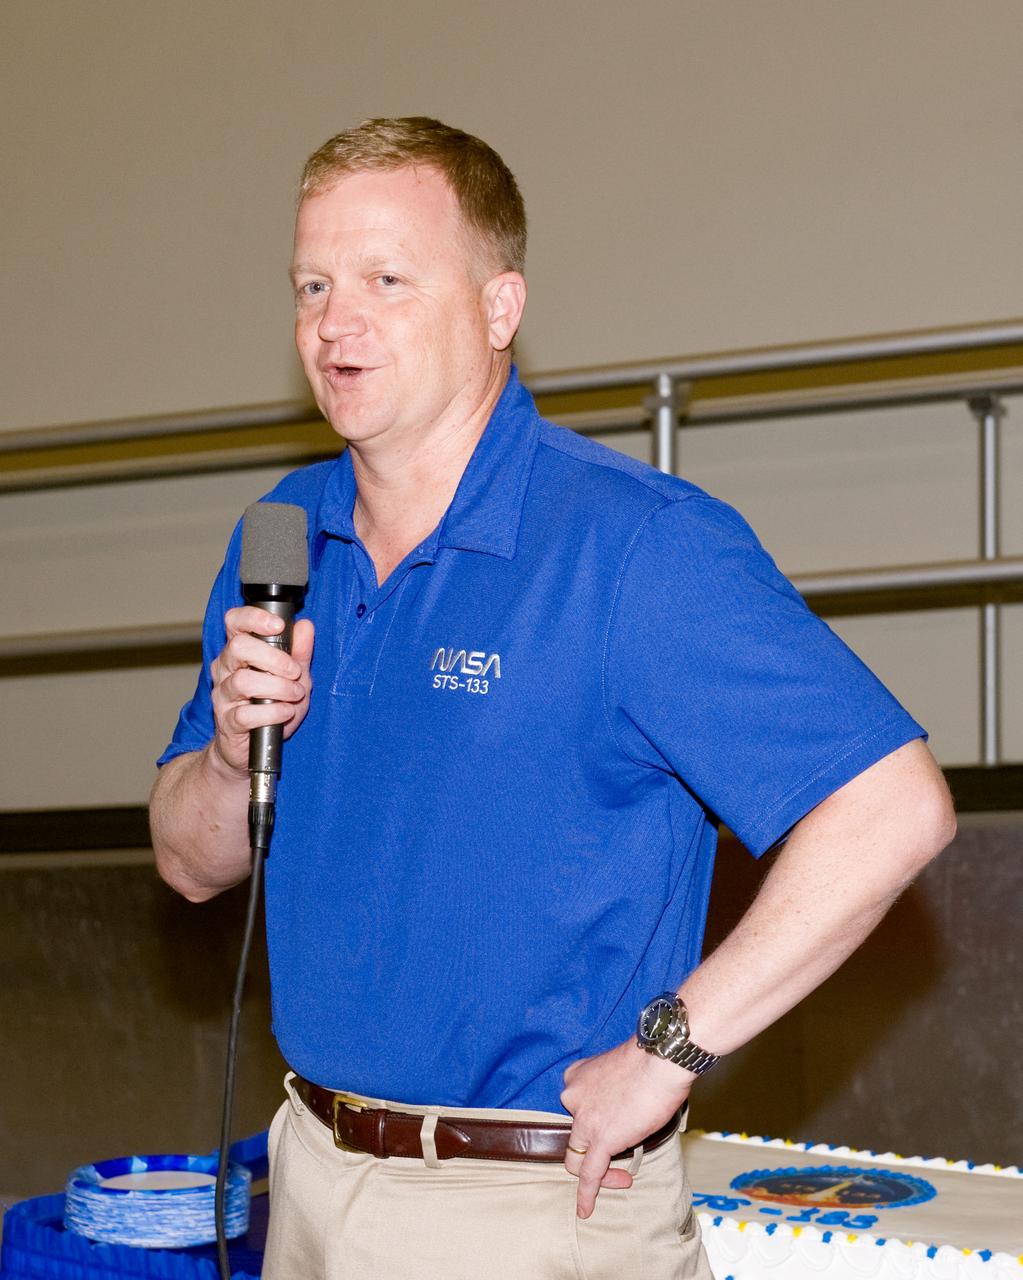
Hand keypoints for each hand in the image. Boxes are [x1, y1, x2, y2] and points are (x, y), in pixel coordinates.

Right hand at [208, 606, 314, 774]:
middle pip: (238, 647)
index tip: (279, 626)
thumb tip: (306, 626)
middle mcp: (226, 669)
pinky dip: (273, 712)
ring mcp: (223, 695)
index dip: (254, 618)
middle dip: (273, 657)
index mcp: (239, 651)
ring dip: (277, 686)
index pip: (234, 621)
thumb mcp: (295, 677)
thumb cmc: (271, 707)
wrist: (252, 749)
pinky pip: (246, 714)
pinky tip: (286, 712)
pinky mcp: (227, 721)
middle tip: (294, 671)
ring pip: (243, 680)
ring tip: (294, 694)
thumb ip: (300, 652)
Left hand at [560, 1039, 692, 1218]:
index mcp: (576, 1076)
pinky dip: (586, 1194)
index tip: (615, 1127)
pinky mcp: (600, 1139)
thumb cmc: (652, 1060)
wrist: (661, 1059)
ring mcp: (584, 1119)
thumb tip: (628, 1107)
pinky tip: (585, 1210)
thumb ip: (613, 1091)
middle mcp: (573, 1096)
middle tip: (619, 1154)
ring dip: (598, 1173)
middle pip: (575, 1136)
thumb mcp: (619, 1070)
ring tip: (622, 1179)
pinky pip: (589, 1174)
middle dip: (595, 1149)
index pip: (577, 1108)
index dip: (594, 1122)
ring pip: (578, 1158)